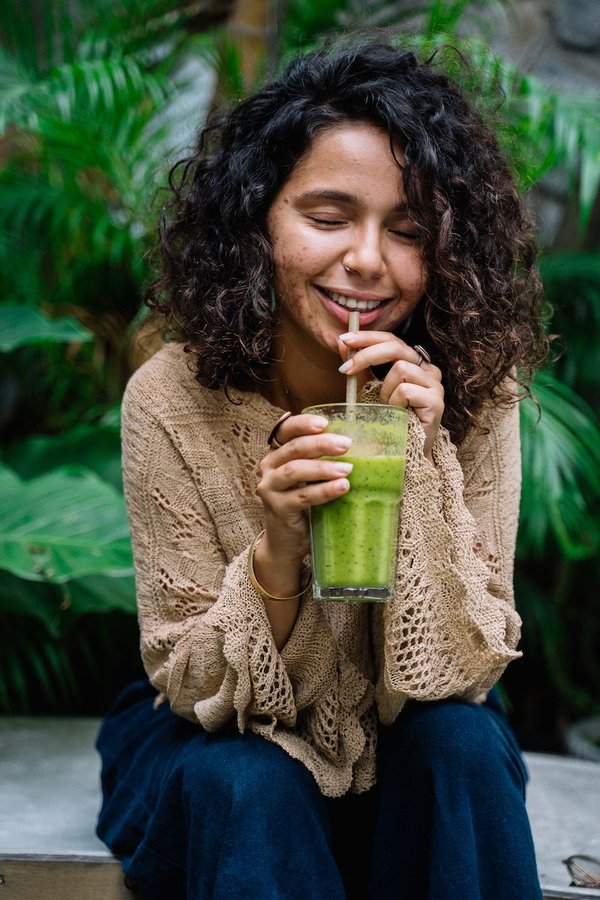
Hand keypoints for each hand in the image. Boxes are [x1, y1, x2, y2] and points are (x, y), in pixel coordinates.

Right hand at [256, 413, 353, 560]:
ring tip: (348, 469)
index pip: (285, 431)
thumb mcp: (310, 479)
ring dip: (323, 468)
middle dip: (321, 444)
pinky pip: (302, 496)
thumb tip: (365, 447)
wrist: (286, 542)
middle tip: (346, 444)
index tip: (325, 423)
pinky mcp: (277, 508)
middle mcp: (269, 468)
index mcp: (277, 454)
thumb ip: (323, 462)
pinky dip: (324, 490)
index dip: (303, 423)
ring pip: (295, 470)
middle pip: (293, 448)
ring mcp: (269, 488)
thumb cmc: (304, 505)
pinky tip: (342, 487)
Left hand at [338, 331, 443, 459]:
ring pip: (401, 369)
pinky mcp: (436, 402)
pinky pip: (406, 391)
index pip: (392, 339)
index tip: (344, 339)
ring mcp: (435, 385)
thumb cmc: (388, 420)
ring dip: (384, 389)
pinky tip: (396, 414)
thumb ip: (359, 367)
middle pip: (397, 347)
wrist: (404, 452)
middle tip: (346, 369)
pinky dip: (394, 402)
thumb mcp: (368, 389)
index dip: (368, 337)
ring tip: (386, 407)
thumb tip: (341, 342)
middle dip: (367, 355)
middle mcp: (428, 370)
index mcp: (414, 363)